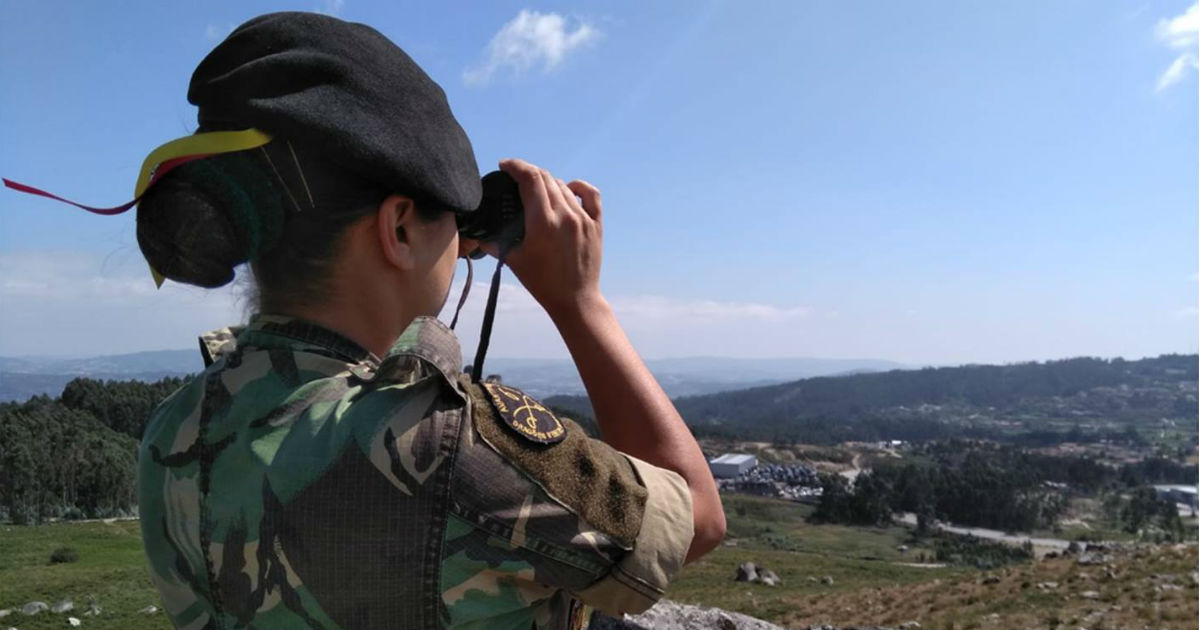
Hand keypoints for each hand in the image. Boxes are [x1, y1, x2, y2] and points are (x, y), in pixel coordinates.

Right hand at [488, 158, 603, 318]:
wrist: (575, 300)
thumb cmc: (543, 283)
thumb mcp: (514, 261)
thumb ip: (495, 243)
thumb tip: (479, 235)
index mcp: (543, 222)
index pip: (530, 178)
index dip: (515, 166)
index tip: (504, 166)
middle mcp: (565, 215)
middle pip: (545, 177)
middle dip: (528, 172)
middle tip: (515, 177)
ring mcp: (583, 218)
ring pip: (563, 185)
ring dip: (547, 181)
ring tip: (536, 188)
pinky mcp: (596, 225)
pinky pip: (590, 195)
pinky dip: (578, 186)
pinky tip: (568, 188)